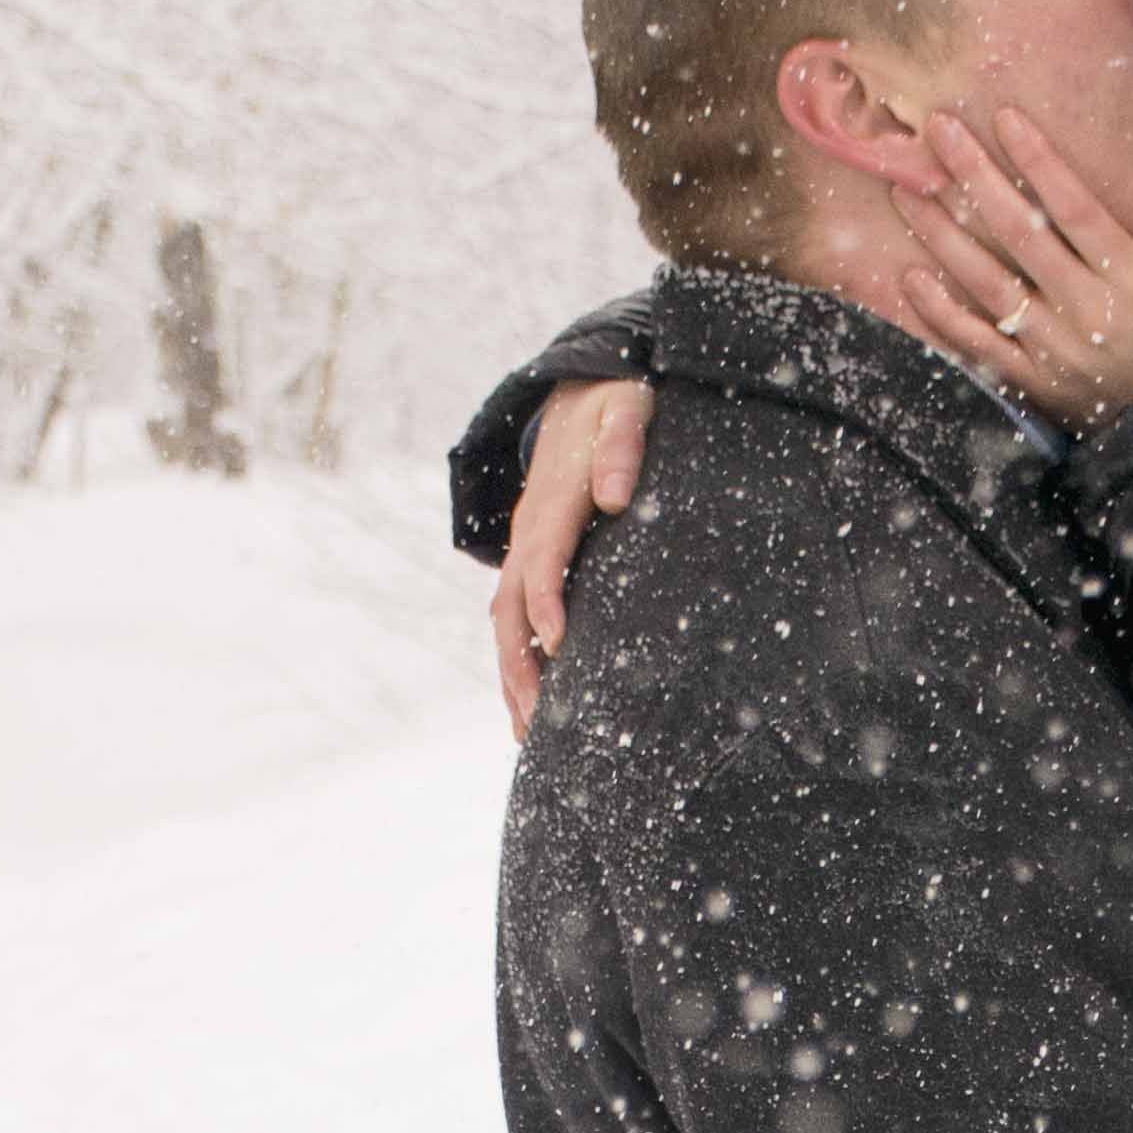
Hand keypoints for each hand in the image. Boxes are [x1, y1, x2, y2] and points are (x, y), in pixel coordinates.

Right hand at [492, 373, 651, 730]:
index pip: (541, 561)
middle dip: (519, 667)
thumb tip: (615, 496)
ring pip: (506, 625)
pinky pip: (515, 622)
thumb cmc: (616, 406)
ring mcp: (524, 552)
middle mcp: (528, 534)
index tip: (558, 648)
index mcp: (550, 504)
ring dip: (513, 680)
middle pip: (510, 610)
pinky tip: (532, 709)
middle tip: (537, 723)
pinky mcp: (532, 565)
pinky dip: (518, 666)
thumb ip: (623, 445)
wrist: (581, 395)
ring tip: (527, 738)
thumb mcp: (627, 408)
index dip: (546, 604)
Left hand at [900, 104, 1132, 423]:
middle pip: (1020, 233)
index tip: (1005, 117)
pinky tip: (910, 277)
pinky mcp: (1032, 382)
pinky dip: (941, 314)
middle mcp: (1086, 310)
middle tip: (936, 129)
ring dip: (941, 235)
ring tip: (905, 192)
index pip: (1076, 209)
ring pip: (987, 282)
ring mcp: (1054, 349)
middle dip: (975, 176)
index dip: (1040, 161)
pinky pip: (978, 345)